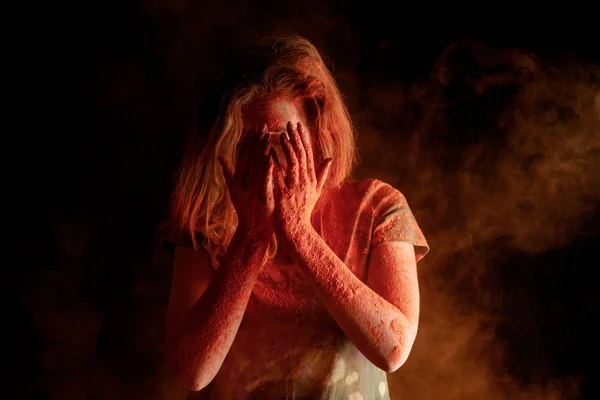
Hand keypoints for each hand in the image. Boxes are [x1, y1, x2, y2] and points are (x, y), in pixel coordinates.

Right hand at [219, 124, 274, 237]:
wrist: (253, 231)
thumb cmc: (246, 210)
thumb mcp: (234, 190)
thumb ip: (228, 172)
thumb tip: (220, 156)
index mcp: (236, 181)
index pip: (242, 156)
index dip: (248, 141)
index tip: (254, 128)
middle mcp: (242, 184)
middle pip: (249, 158)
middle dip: (256, 141)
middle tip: (263, 125)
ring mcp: (251, 191)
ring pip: (257, 166)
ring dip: (263, 150)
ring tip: (270, 135)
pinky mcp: (262, 198)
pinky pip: (265, 180)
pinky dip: (268, 168)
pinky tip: (273, 157)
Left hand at [270, 121, 332, 239]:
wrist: (297, 230)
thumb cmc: (303, 211)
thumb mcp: (316, 192)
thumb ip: (322, 174)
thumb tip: (330, 158)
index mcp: (312, 179)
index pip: (308, 154)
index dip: (303, 139)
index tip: (298, 125)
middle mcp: (305, 181)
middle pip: (302, 155)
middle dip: (295, 138)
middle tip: (289, 123)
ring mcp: (296, 188)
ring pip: (293, 163)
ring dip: (287, 148)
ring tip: (281, 135)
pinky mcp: (284, 194)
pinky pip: (279, 176)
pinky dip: (275, 163)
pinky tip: (269, 153)